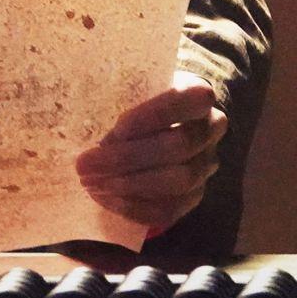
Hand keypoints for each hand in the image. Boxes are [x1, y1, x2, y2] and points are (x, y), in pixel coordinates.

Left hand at [77, 70, 227, 238]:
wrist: (161, 123)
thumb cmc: (138, 99)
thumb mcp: (132, 88)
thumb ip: (120, 100)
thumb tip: (92, 133)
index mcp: (198, 93)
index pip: (184, 101)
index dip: (151, 117)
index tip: (115, 129)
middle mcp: (211, 129)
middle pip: (179, 146)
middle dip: (127, 158)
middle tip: (85, 164)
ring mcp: (206, 165)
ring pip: (178, 182)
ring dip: (129, 185)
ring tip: (92, 184)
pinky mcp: (195, 195)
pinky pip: (171, 209)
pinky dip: (135, 207)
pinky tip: (106, 200)